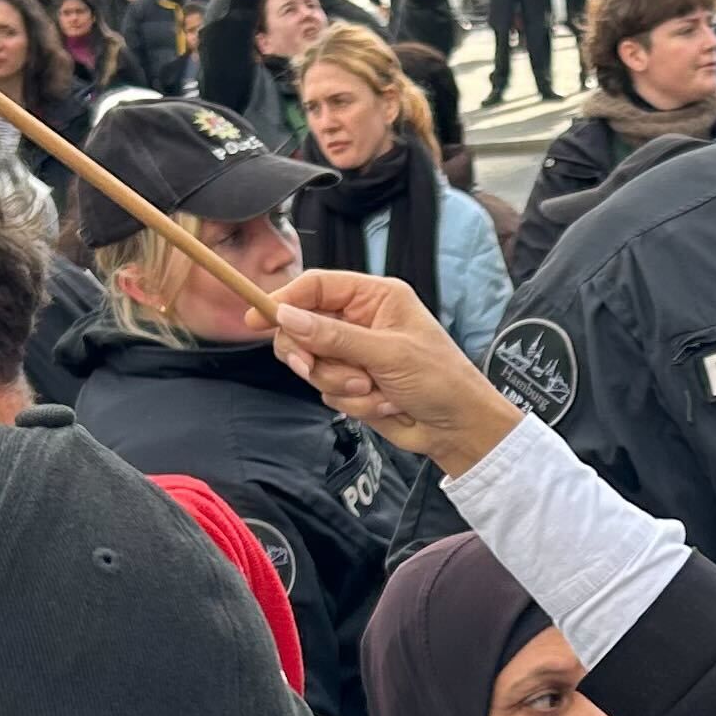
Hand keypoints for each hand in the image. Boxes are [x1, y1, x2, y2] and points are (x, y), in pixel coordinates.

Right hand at [269, 271, 519, 472]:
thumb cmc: (439, 379)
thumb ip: (333, 336)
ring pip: (313, 364)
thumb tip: (286, 317)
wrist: (459, 428)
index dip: (284, 301)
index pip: (316, 287)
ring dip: (340, 383)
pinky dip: (352, 402)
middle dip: (310, 354)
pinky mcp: (353, 383)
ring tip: (376, 390)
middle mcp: (360, 320)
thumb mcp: (386, 353)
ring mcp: (355, 353)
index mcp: (374, 297)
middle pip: (303, 327)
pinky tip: (384, 403)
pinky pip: (328, 390)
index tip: (256, 320)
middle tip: (308, 369)